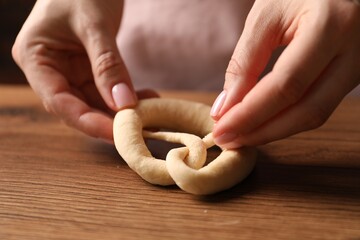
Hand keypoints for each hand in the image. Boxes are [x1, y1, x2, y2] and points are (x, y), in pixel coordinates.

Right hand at [12, 0, 136, 141]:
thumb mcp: (94, 25)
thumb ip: (108, 65)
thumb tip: (124, 104)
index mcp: (35, 57)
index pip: (57, 100)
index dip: (86, 121)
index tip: (115, 132)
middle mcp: (49, 69)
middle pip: (76, 106)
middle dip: (106, 119)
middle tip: (136, 128)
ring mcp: (69, 70)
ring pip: (94, 102)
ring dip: (120, 111)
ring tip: (150, 114)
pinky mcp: (87, 69)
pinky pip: (106, 90)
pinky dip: (126, 96)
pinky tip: (148, 98)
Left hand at [211, 0, 359, 148]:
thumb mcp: (266, 16)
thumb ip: (245, 61)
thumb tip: (225, 107)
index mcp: (331, 26)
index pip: (287, 84)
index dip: (251, 113)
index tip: (221, 128)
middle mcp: (354, 51)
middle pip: (306, 109)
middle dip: (262, 131)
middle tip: (227, 140)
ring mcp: (358, 67)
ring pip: (315, 115)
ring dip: (273, 131)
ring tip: (239, 136)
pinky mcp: (350, 76)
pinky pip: (317, 107)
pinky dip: (286, 120)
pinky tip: (261, 124)